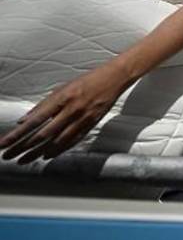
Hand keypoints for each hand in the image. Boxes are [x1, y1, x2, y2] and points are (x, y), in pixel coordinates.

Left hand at [0, 66, 127, 163]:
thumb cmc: (88, 80)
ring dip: (37, 153)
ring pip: (56, 142)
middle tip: (8, 156)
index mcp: (62, 98)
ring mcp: (82, 119)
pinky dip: (57, 151)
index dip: (17, 134)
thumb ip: (44, 105)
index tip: (4, 143)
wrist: (114, 78)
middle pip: (42, 135)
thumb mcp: (62, 88)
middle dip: (22, 147)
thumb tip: (25, 120)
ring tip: (23, 160)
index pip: (34, 121)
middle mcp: (71, 110)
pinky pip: (71, 141)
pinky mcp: (90, 125)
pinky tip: (46, 156)